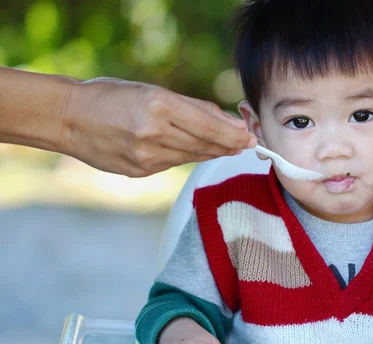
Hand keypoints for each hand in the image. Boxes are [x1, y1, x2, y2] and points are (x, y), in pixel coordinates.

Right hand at [61, 78, 255, 176]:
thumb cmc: (112, 97)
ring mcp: (146, 157)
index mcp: (158, 106)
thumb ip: (192, 108)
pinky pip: (174, 164)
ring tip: (228, 147)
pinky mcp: (140, 172)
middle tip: (247, 144)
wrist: (69, 119)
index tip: (251, 138)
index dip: (234, 135)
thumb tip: (229, 122)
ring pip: (192, 156)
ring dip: (213, 152)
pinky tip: (197, 151)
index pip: (209, 127)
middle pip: (204, 145)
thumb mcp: (152, 91)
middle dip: (229, 145)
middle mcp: (153, 134)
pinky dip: (189, 157)